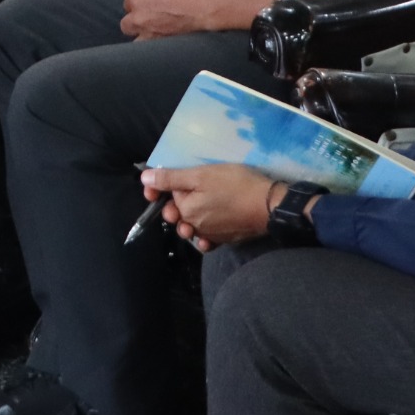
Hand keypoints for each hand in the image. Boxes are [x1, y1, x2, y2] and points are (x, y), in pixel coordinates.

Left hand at [119, 0, 247, 38]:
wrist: (209, 4)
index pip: (129, 2)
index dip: (140, 0)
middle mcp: (138, 19)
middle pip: (128, 24)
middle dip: (136, 20)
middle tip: (152, 16)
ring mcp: (150, 35)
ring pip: (138, 41)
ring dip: (143, 36)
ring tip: (157, 31)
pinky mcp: (164, 46)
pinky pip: (153, 51)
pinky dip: (155, 47)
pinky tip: (165, 40)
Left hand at [143, 165, 279, 251]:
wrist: (270, 205)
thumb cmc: (235, 185)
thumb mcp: (201, 175)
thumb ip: (171, 179)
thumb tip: (144, 179)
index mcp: (187, 210)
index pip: (167, 199)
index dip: (160, 189)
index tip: (161, 180)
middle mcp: (196, 227)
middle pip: (179, 214)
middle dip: (176, 203)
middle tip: (189, 187)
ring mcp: (213, 235)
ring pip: (193, 226)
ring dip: (190, 218)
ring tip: (200, 204)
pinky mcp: (227, 239)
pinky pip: (209, 238)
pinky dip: (205, 233)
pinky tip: (209, 226)